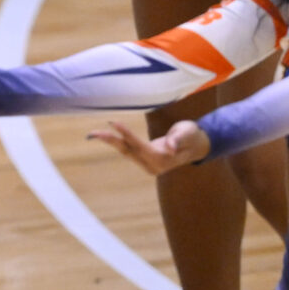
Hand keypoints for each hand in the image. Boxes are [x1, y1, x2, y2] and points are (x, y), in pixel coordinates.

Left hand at [92, 119, 208, 174]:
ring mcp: (149, 166)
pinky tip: (105, 137)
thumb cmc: (192, 135)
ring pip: (126, 152)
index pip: (140, 145)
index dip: (126, 134)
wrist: (196, 146)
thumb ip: (178, 138)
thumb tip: (171, 148)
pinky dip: (117, 143)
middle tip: (92, 133)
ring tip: (93, 134)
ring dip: (110, 142)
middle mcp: (154, 165)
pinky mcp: (145, 162)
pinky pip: (128, 152)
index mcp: (164, 158)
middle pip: (129, 150)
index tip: (113, 123)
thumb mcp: (188, 132)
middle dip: (111, 140)